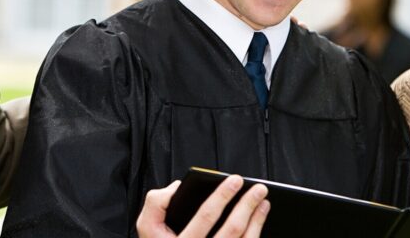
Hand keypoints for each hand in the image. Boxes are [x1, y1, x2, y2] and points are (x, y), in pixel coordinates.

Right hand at [137, 175, 269, 237]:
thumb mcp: (147, 227)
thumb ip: (157, 203)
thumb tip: (179, 187)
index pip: (205, 217)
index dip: (222, 196)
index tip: (235, 180)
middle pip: (231, 230)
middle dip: (247, 205)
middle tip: (259, 187)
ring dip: (256, 218)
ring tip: (262, 199)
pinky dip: (256, 230)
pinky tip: (260, 216)